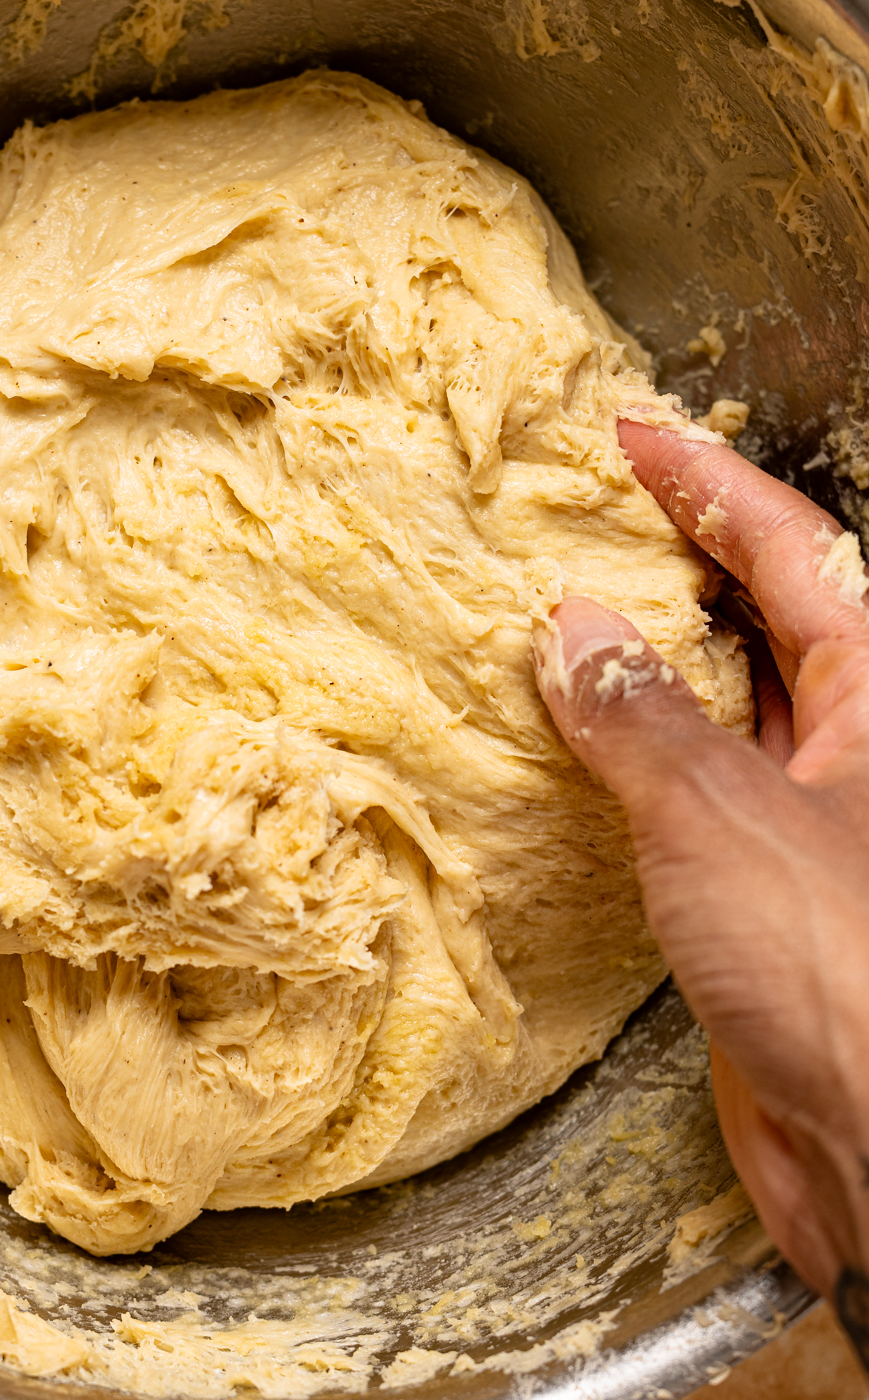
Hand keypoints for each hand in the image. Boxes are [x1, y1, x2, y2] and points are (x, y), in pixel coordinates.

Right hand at [532, 413, 868, 1352]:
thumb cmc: (839, 965)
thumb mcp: (725, 815)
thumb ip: (640, 719)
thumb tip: (572, 629)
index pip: (792, 548)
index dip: (705, 484)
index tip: (627, 434)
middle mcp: (861, 745)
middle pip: (770, 617)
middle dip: (677, 563)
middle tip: (582, 517)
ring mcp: (821, 820)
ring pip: (734, 708)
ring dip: (650, 665)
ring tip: (559, 613)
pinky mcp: (775, 894)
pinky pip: (701, 794)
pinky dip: (638, 761)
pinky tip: (575, 747)